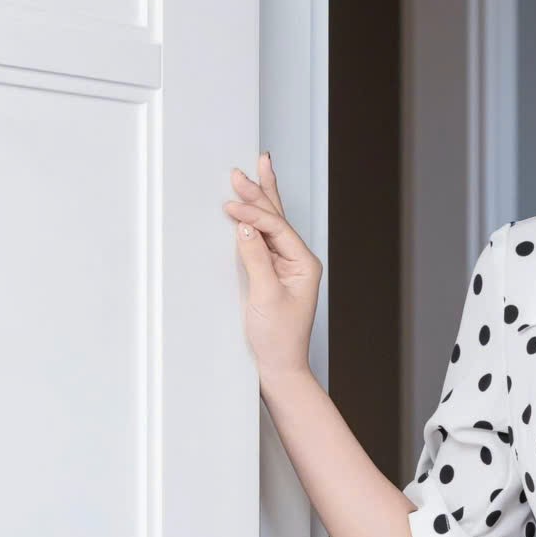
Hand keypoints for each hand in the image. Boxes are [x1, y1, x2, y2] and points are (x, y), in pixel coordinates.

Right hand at [225, 152, 321, 384]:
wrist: (280, 366)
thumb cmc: (279, 339)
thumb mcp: (266, 297)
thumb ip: (256, 260)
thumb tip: (244, 228)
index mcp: (304, 264)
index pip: (277, 228)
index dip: (253, 214)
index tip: (230, 206)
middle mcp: (298, 261)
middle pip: (276, 218)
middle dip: (259, 193)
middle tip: (241, 170)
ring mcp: (286, 265)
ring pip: (271, 224)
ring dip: (259, 199)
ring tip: (256, 170)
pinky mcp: (272, 272)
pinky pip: (263, 239)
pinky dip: (254, 220)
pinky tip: (250, 205)